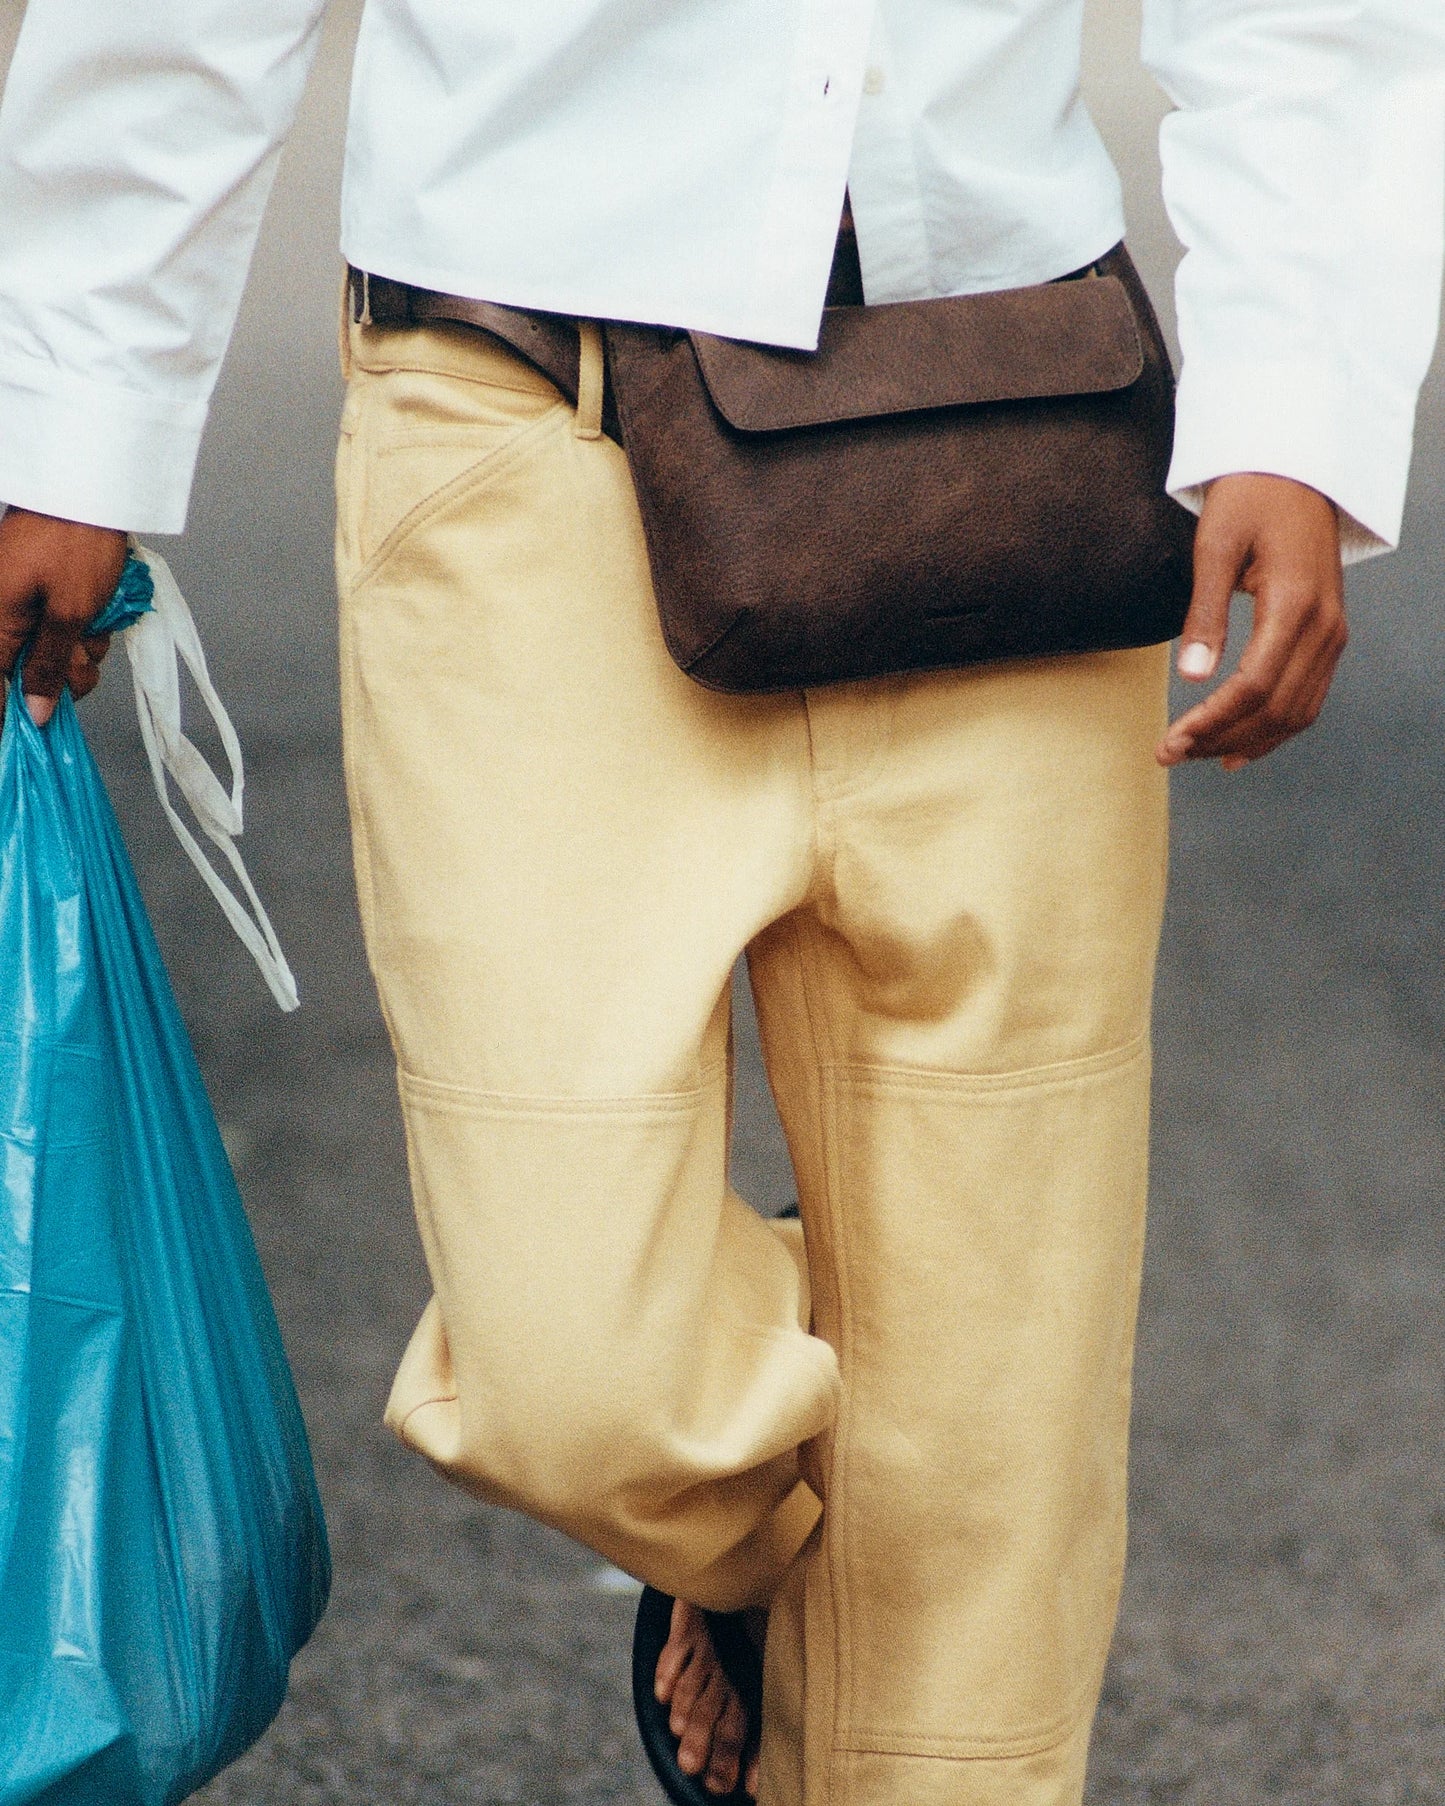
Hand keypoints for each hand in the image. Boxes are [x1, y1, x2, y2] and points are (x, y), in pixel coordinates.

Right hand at [0, 507, 127, 725]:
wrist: (86, 490)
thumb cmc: (76, 545)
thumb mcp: (69, 614)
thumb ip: (48, 666)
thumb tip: (33, 713)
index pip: (2, 689)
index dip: (26, 707)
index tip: (40, 725)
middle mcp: (0, 616)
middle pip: (34, 674)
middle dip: (70, 667)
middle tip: (87, 644)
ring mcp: (20, 605)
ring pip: (56, 652)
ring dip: (84, 644)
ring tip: (96, 614)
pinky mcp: (38, 595)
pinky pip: (62, 627)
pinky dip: (85, 624)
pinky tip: (98, 607)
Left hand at [1156, 473, 1346, 770]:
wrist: (1295, 470)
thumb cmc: (1250, 498)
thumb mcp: (1215, 547)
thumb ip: (1205, 613)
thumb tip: (1193, 676)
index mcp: (1294, 604)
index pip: (1254, 686)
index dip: (1212, 722)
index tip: (1170, 741)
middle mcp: (1324, 626)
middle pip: (1275, 709)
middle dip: (1220, 739)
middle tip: (1168, 755)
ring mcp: (1333, 634)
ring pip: (1295, 713)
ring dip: (1245, 742)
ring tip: (1194, 755)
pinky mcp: (1329, 636)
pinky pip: (1307, 698)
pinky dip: (1274, 730)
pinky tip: (1237, 749)